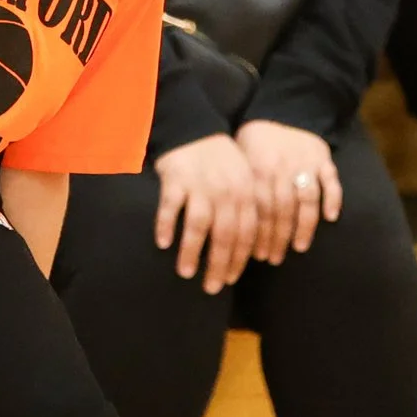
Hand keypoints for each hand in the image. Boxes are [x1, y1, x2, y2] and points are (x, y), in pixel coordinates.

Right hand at [151, 132, 258, 293]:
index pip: (245, 233)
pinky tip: (162, 243)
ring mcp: (200, 185)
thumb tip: (253, 252)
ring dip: (191, 252)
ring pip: (198, 225)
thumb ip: (247, 212)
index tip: (229, 280)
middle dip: (218, 265)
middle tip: (211, 288)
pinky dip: (166, 225)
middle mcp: (226, 191)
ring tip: (185, 273)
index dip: (238, 260)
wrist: (193, 128)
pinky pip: (170, 206)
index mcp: (245, 193)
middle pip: (224, 235)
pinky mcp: (176, 178)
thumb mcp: (243, 182)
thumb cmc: (220, 162)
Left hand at [235, 119, 342, 261]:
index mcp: (257, 169)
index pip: (258, 209)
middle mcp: (281, 167)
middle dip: (277, 238)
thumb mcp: (238, 159)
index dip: (258, 235)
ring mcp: (304, 162)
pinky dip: (333, 198)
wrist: (280, 110)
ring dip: (304, 226)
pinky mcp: (322, 157)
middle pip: (281, 210)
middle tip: (274, 259)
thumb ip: (238, 190)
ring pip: (306, 199)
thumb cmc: (254, 143)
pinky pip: (331, 180)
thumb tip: (224, 229)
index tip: (256, 256)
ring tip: (299, 247)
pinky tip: (330, 218)